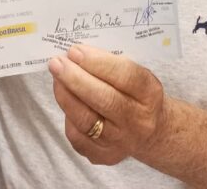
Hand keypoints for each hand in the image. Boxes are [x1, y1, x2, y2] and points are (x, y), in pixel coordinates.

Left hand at [48, 44, 168, 166]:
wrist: (150, 132)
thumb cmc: (135, 94)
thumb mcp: (136, 75)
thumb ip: (112, 64)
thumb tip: (76, 54)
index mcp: (150, 94)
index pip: (126, 76)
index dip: (98, 63)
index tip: (75, 51)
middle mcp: (138, 121)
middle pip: (105, 100)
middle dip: (76, 79)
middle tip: (57, 63)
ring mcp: (121, 142)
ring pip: (87, 120)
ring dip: (66, 96)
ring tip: (56, 78)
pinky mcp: (104, 156)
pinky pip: (78, 137)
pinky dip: (68, 116)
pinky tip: (65, 100)